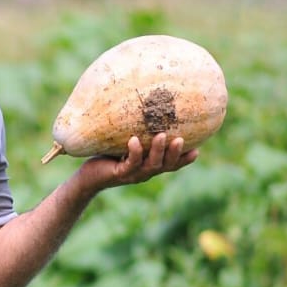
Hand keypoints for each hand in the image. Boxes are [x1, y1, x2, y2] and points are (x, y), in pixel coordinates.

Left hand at [80, 132, 197, 190]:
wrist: (88, 177)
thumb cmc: (109, 157)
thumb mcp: (127, 144)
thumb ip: (139, 134)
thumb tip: (147, 110)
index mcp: (151, 165)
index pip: (172, 164)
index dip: (185, 159)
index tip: (198, 150)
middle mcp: (145, 172)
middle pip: (166, 165)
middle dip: (176, 153)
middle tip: (182, 139)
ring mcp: (133, 174)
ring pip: (151, 165)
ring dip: (158, 150)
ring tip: (161, 136)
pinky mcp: (119, 173)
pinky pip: (130, 163)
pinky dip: (134, 151)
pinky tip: (133, 140)